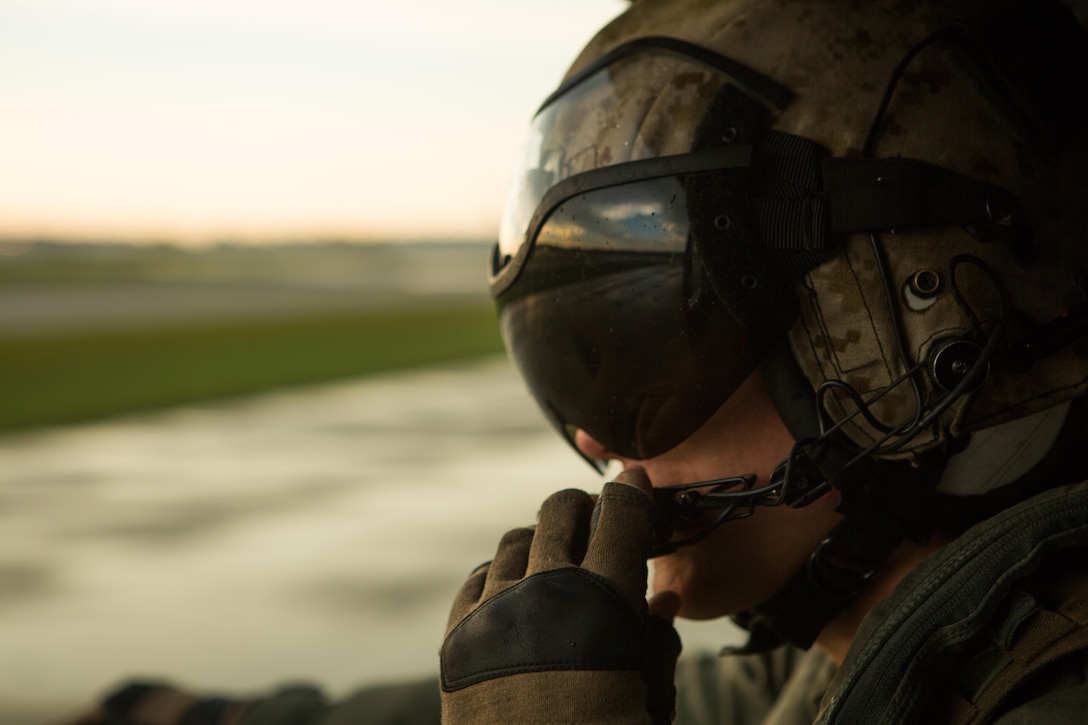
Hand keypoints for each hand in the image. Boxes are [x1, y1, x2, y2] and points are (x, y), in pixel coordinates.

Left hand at [440, 469, 681, 723]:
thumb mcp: (651, 697)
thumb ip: (657, 639)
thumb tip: (660, 598)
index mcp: (602, 603)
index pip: (620, 516)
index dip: (633, 494)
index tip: (636, 486)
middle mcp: (543, 593)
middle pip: (560, 511)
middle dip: (584, 507)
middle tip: (598, 520)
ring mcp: (493, 613)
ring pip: (516, 540)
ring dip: (543, 541)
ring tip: (559, 563)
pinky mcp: (456, 639)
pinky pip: (478, 579)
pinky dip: (502, 575)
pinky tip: (517, 593)